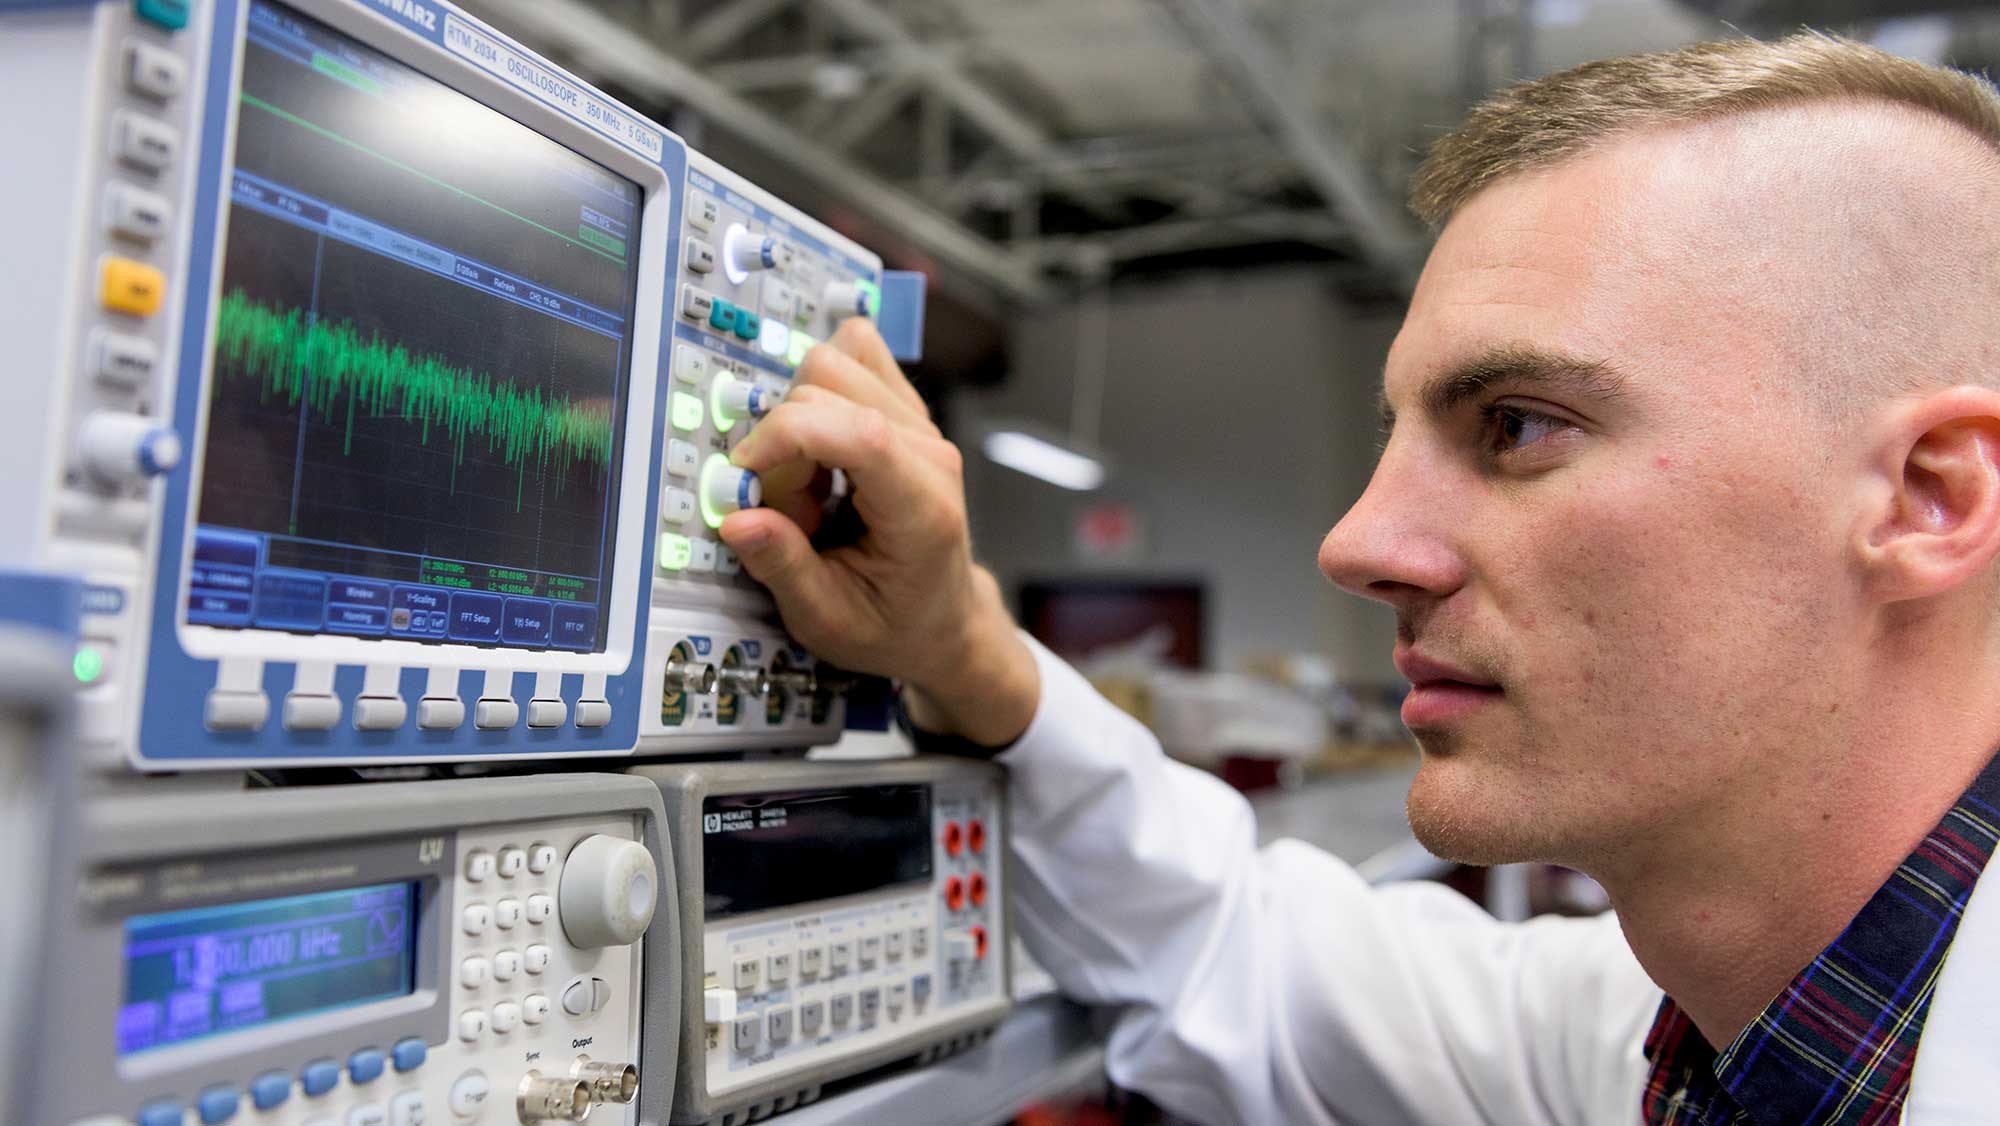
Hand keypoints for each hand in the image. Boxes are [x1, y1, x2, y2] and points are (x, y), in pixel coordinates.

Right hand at [718, 318, 1038, 745]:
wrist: (944, 620)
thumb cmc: (893, 625)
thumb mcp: (828, 621)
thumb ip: (783, 568)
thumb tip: (736, 519)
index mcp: (921, 508)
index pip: (857, 431)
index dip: (785, 437)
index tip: (745, 477)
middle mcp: (930, 451)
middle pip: (829, 384)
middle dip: (784, 443)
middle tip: (792, 513)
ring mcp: (922, 424)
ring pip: (832, 363)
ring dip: (798, 421)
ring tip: (810, 487)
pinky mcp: (906, 411)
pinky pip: (851, 359)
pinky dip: (817, 400)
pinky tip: (821, 457)